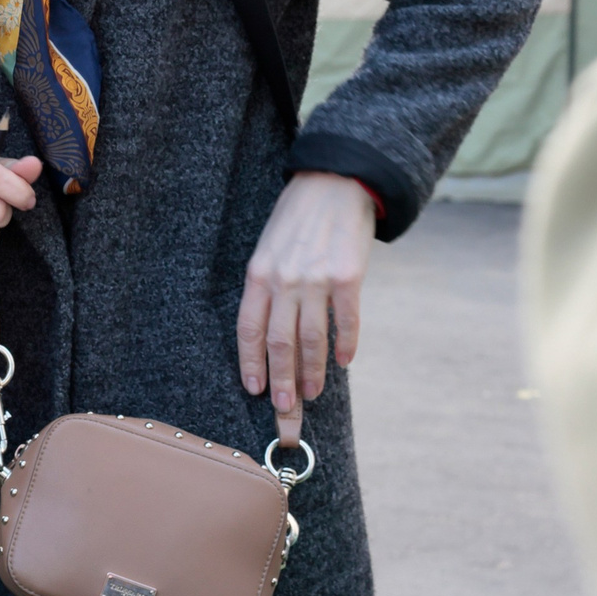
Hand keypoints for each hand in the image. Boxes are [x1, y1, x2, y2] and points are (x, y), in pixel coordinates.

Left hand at [239, 172, 373, 444]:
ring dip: (311, 371)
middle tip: (285, 412)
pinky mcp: (347, 276)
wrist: (334, 182)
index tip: (255, 390)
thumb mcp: (269, 249)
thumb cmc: (298, 219)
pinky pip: (346, 320)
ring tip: (312, 393)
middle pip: (279, 343)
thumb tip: (275, 330)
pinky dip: (345, 345)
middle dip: (281, 382)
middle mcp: (283, 280)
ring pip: (311, 338)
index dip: (251, 363)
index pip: (249, 329)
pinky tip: (343, 362)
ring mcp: (315, 279)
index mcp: (258, 274)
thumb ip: (269, 286)